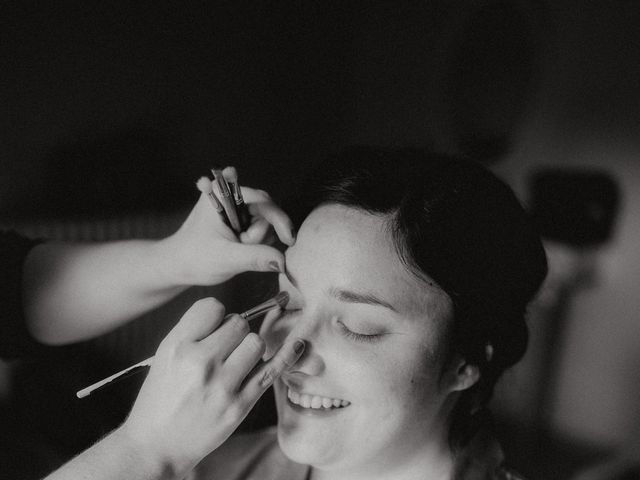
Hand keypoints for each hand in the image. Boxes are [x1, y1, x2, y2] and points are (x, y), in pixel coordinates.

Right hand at [118, 297, 304, 474]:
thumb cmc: (161, 397)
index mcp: (177, 347)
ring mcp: (223, 385)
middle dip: (234, 332)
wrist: (156, 444)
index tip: (214, 327)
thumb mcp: (165, 355)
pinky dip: (287, 355)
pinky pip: (272, 371)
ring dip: (250, 348)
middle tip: (224, 348)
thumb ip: (194, 329)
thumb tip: (229, 312)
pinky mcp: (240, 405)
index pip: (213, 307)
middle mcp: (200, 363)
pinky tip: (297, 344)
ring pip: (256, 342)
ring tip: (236, 361)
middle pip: (239, 324)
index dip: (217, 315)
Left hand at [160, 186, 294, 285]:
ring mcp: (233, 206)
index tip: (288, 239)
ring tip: (238, 250)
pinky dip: (256, 241)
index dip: (278, 219)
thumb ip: (255, 258)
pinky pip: (260, 227)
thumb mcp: (226, 259)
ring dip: (258, 240)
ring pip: (265, 220)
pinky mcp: (237, 218)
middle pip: (266, 209)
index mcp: (221, 194)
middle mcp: (228, 194)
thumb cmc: (194, 259)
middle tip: (244, 248)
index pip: (262, 199)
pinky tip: (242, 249)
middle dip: (261, 234)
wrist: (178, 266)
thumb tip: (282, 261)